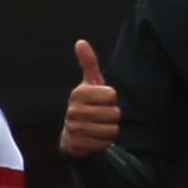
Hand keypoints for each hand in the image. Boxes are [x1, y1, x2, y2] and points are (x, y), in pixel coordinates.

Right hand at [60, 40, 119, 156]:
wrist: (72, 134)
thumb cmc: (87, 105)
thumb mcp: (90, 84)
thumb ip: (89, 64)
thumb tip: (81, 42)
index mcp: (79, 93)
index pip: (112, 95)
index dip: (111, 100)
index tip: (101, 101)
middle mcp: (74, 110)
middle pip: (114, 113)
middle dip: (112, 116)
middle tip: (101, 116)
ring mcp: (75, 128)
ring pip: (112, 129)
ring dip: (110, 130)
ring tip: (99, 127)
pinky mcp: (78, 145)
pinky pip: (104, 143)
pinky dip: (104, 142)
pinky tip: (95, 138)